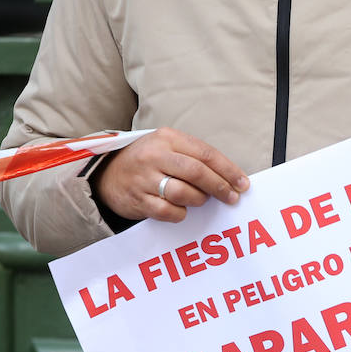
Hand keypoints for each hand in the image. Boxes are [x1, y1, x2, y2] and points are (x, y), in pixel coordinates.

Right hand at [96, 127, 248, 222]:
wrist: (107, 174)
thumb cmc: (148, 162)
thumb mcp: (167, 147)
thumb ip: (195, 157)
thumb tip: (229, 176)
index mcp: (167, 138)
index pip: (206, 153)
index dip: (228, 170)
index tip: (243, 183)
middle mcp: (155, 156)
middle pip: (197, 172)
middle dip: (220, 187)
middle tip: (232, 198)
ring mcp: (145, 178)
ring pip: (184, 193)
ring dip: (199, 200)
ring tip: (201, 201)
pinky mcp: (138, 200)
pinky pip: (168, 211)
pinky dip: (180, 213)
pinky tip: (181, 210)